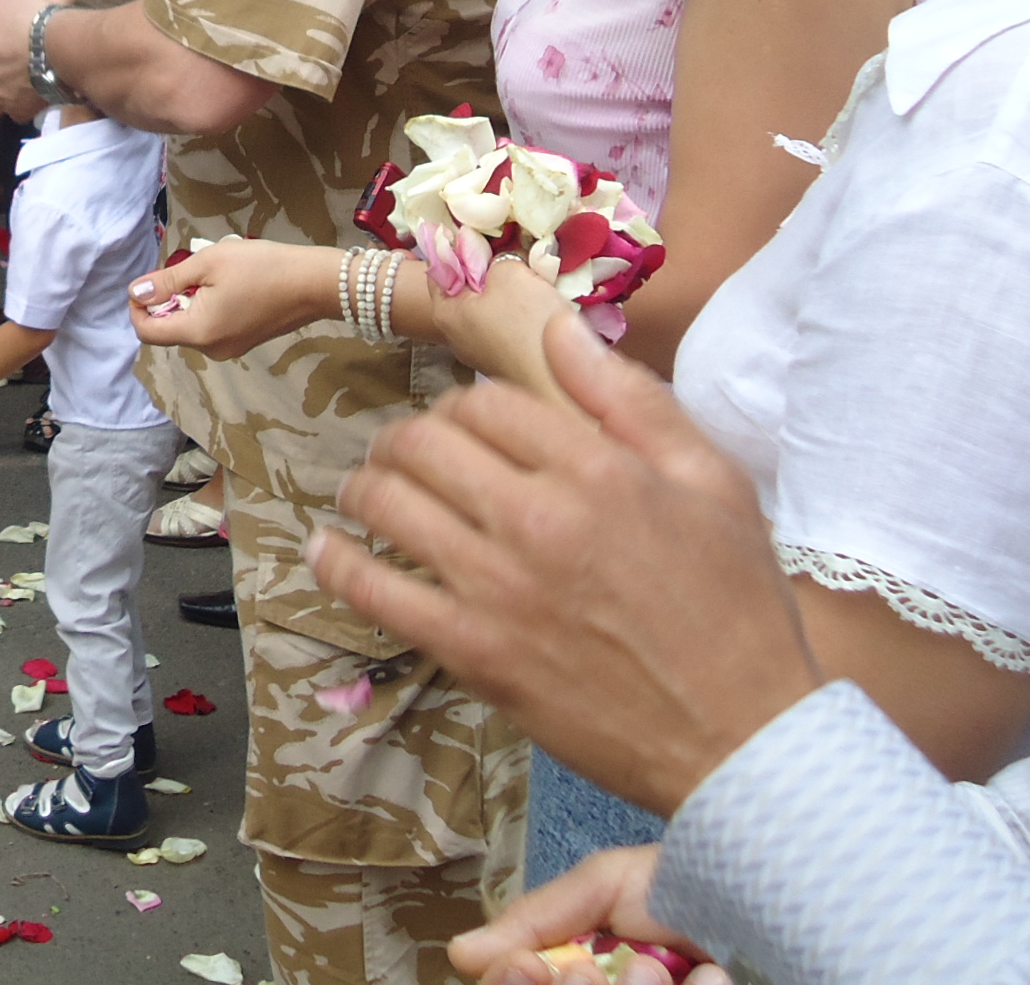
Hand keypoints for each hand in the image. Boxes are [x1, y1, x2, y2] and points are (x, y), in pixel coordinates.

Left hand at [126, 238, 340, 359]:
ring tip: (212, 274)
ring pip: (190, 327)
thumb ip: (168, 281)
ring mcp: (229, 349)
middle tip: (187, 269)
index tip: (146, 283)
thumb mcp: (208, 263)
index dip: (136, 308)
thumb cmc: (261, 267)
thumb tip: (135, 292)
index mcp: (199, 333)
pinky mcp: (243, 343)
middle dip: (166, 301)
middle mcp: (211, 350)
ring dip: (188, 301)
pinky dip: (206, 308)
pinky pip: (210, 328)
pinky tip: (227, 285)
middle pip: (168, 330)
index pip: (147, 333)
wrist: (315, 283)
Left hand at [307, 317, 822, 819]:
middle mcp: (537, 518)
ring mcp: (497, 588)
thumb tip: (560, 332)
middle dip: (405, 438)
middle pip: (424, 442)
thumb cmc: (738, 607)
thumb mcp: (713, 484)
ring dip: (365, 486)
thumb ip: (631, 400)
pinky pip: (375, 590)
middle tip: (406, 453)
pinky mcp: (472, 652)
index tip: (466, 425)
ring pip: (389, 502)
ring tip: (368, 490)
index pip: (486, 403)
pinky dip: (337, 562)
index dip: (466, 407)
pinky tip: (327, 547)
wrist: (742, 738)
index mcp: (596, 469)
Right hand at [450, 848, 721, 984]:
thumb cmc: (689, 879)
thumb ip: (537, 919)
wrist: (768, 877)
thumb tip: (462, 954)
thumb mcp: (604, 886)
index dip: (512, 984)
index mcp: (578, 973)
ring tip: (658, 969)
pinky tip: (710, 976)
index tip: (529, 965)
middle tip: (589, 968)